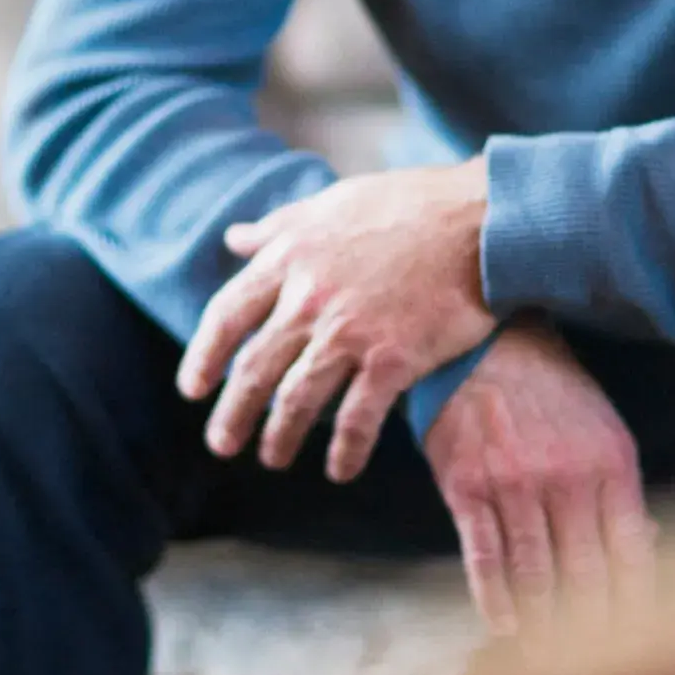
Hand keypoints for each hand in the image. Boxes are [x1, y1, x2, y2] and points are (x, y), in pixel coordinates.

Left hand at [179, 159, 497, 482]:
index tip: (193, 388)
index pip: (226, 315)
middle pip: (254, 368)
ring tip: (273, 458)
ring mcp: (349, 331)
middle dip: (232, 414)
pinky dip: (345, 451)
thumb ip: (279, 226)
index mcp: (290, 257)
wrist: (481, 219)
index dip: (204, 356)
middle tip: (222, 443)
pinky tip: (339, 471)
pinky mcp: (392, 359)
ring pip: (296, 400)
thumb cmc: (410, 204)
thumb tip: (234, 238)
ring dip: (279, 438)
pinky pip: (357, 419)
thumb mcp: (332, 202)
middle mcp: (310, 298)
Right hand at [422, 320, 656, 642]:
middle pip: (585, 574)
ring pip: (534, 572)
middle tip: (594, 673)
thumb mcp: (602, 427)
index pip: (632, 552)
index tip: (640, 646)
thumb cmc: (551, 389)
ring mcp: (514, 483)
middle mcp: (567, 478)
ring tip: (550, 662)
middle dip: (591, 629)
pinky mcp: (466, 485)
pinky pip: (484, 554)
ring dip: (543, 625)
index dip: (636, 605)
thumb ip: (621, 489)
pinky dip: (495, 597)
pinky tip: (505, 627)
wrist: (485, 342)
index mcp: (612, 464)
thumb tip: (651, 546)